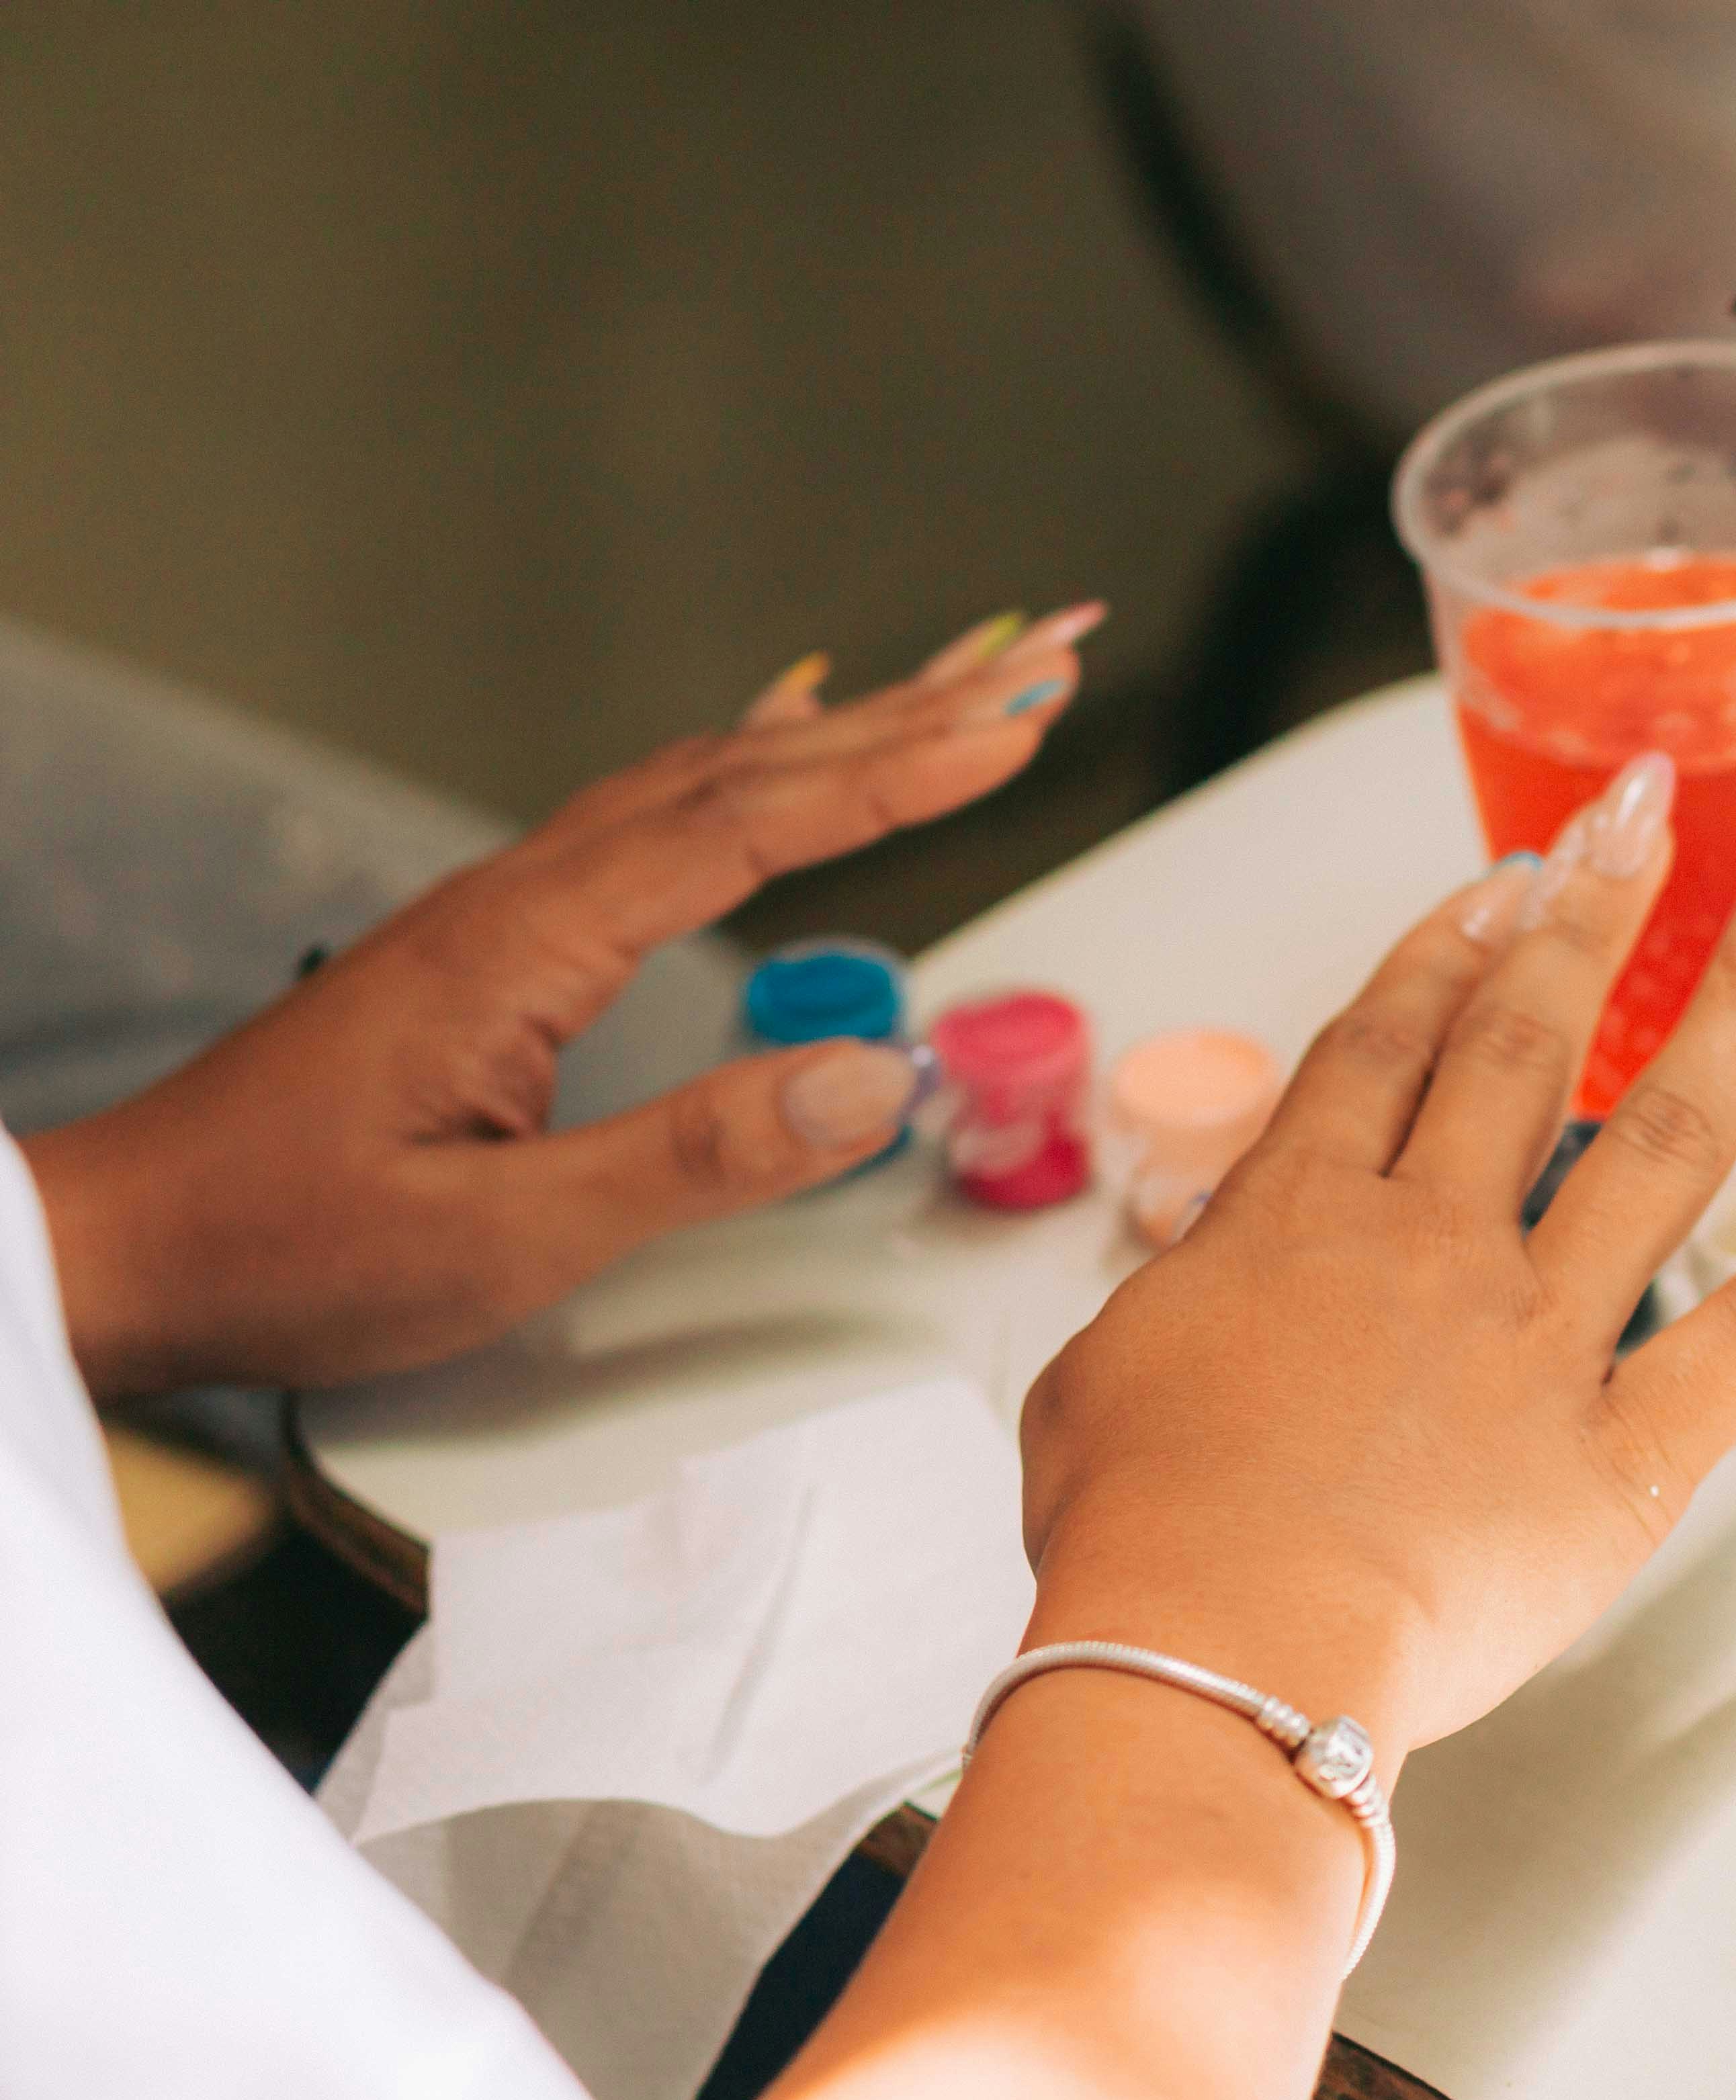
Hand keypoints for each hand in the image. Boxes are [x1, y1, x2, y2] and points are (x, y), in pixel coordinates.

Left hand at [24, 607, 1101, 1395]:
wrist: (129, 1244)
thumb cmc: (292, 1247)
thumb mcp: (507, 1237)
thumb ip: (694, 1158)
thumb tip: (867, 1080)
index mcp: (526, 946)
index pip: (749, 824)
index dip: (897, 775)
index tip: (1019, 725)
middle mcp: (517, 897)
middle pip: (745, 766)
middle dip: (911, 712)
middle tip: (1048, 659)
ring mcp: (503, 911)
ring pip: (703, 776)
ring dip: (848, 730)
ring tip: (968, 686)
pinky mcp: (497, 942)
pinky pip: (654, 811)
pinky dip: (752, 761)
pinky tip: (787, 732)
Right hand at [1016, 756, 1735, 1756]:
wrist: (1211, 1654)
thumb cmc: (1138, 1547)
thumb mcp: (1099, 1383)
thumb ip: (1177, 1305)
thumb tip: (1202, 1288)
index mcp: (1296, 1222)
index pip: (1388, 1046)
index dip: (1450, 948)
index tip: (1508, 885)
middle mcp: (1431, 1246)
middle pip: (1523, 1038)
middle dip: (1594, 907)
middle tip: (1650, 807)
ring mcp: (1538, 1335)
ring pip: (1658, 1129)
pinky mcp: (1626, 1452)